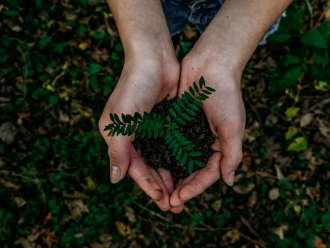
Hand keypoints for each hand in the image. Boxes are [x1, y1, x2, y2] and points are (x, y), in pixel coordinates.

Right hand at [99, 50, 180, 210]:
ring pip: (162, 159)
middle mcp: (134, 136)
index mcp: (119, 137)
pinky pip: (172, 145)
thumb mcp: (121, 123)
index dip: (148, 186)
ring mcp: (151, 129)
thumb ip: (118, 152)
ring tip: (183, 194)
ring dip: (171, 176)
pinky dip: (179, 159)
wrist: (154, 59)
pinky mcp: (166, 121)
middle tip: (175, 205)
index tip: (162, 201)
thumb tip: (115, 180)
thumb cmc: (134, 88)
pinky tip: (188, 171)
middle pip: (149, 167)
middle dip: (161, 186)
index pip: (134, 168)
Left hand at [170, 50, 245, 212]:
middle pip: (192, 171)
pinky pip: (169, 143)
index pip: (208, 174)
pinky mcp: (177, 122)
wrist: (211, 64)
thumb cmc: (225, 94)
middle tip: (168, 203)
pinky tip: (153, 166)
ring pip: (179, 160)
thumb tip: (228, 182)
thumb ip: (232, 154)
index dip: (195, 188)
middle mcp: (205, 142)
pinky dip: (163, 155)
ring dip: (170, 176)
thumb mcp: (233, 126)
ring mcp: (190, 132)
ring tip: (159, 191)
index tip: (180, 198)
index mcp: (221, 145)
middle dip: (181, 187)